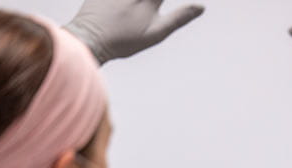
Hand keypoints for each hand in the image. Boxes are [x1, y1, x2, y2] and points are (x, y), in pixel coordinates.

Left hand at [65, 0, 204, 64]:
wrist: (90, 39)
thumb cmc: (124, 40)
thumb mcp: (156, 33)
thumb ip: (179, 18)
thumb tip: (201, 7)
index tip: (161, 4)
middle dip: (153, 2)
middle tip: (150, 8)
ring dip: (143, 2)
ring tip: (139, 10)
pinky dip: (125, 3)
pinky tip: (125, 8)